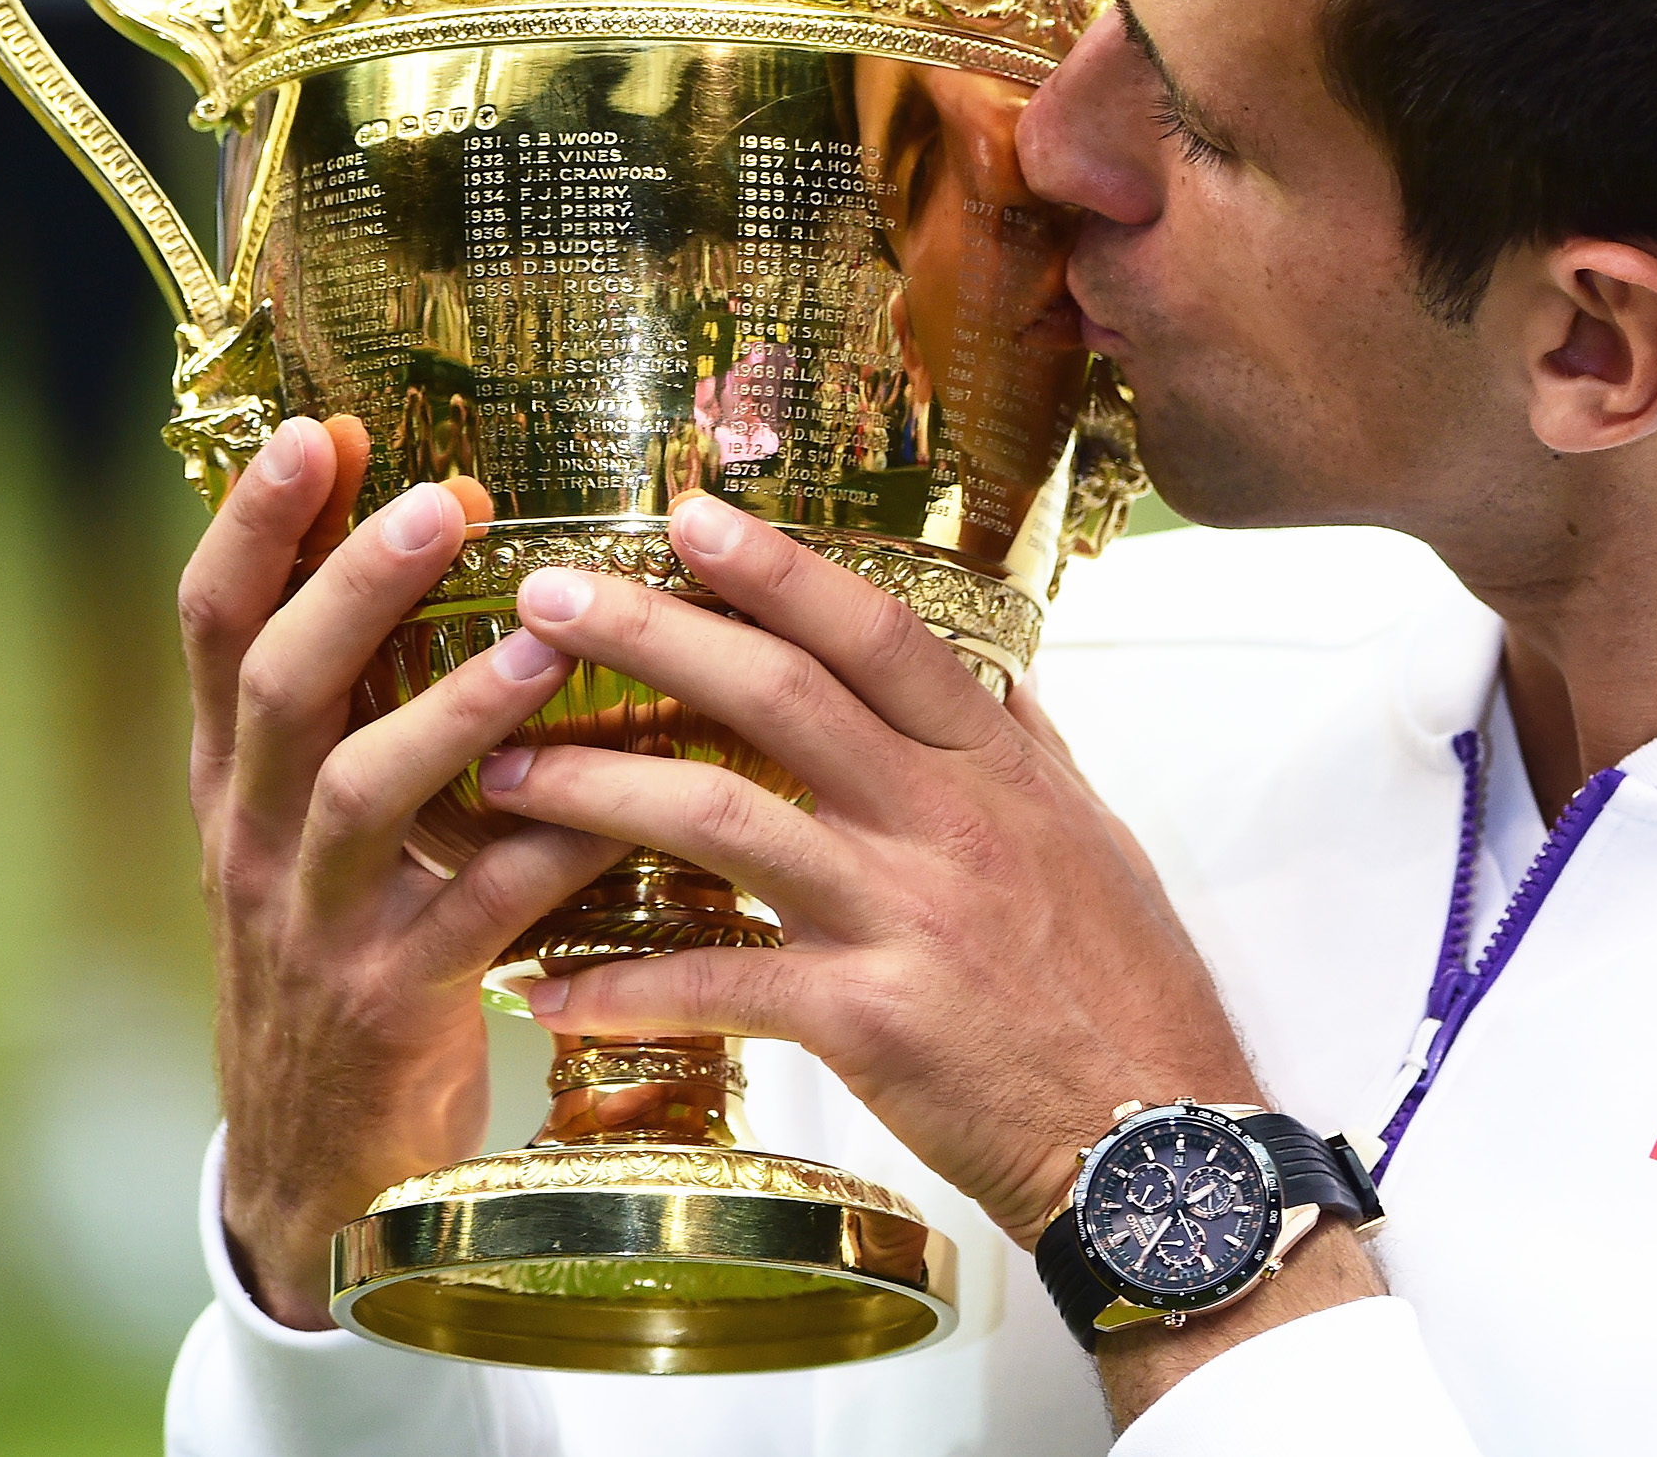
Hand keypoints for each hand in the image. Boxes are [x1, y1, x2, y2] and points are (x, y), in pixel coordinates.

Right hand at [180, 415, 623, 1327]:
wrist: (315, 1166)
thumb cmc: (347, 944)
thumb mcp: (313, 825)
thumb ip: (355, 707)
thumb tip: (433, 535)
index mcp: (234, 775)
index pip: (214, 626)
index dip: (255, 526)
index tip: (314, 429)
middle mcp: (254, 834)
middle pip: (279, 687)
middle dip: (355, 586)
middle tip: (442, 498)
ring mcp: (315, 921)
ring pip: (363, 795)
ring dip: (455, 710)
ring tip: (543, 640)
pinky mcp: (392, 1002)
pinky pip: (479, 910)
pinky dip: (554, 846)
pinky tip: (625, 801)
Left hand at [480, 495, 1387, 1417]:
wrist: (1158, 1138)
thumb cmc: (1128, 989)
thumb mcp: (1095, 838)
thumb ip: (1027, 749)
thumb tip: (994, 676)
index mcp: (995, 766)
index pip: (876, 632)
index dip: (778, 568)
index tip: (689, 517)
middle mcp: (944, 819)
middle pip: (777, 693)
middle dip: (649, 633)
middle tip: (545, 600)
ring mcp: (902, 914)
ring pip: (720, 816)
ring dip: (593, 791)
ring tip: (498, 777)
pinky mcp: (866, 1020)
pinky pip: (718, 984)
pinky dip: (622, 985)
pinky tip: (548, 988)